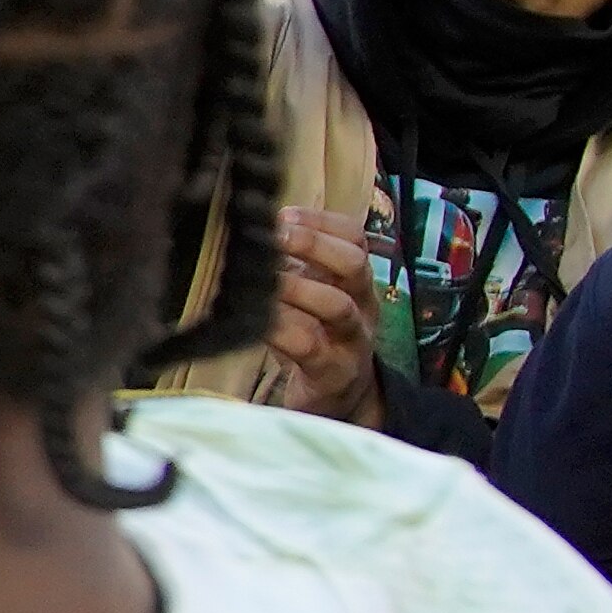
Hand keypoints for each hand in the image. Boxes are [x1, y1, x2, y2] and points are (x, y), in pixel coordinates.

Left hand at [262, 204, 383, 424]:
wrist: (339, 398)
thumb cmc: (315, 336)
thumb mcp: (310, 295)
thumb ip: (291, 265)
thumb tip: (249, 228)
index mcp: (356, 281)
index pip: (355, 237)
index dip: (321, 221)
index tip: (282, 214)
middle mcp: (362, 305)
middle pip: (354, 264)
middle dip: (313, 245)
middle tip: (273, 238)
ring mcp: (351, 340)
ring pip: (337, 306)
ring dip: (297, 287)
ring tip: (263, 279)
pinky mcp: (332, 371)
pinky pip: (310, 346)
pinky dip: (282, 329)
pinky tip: (256, 320)